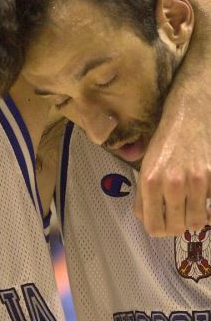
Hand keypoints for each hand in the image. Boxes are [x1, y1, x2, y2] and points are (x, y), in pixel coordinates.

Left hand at [135, 87, 210, 236]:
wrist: (187, 118)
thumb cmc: (163, 144)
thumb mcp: (145, 167)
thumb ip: (144, 195)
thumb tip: (147, 221)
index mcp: (149, 181)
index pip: (153, 227)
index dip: (158, 228)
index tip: (162, 222)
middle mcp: (171, 183)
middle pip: (176, 228)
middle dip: (176, 225)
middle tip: (176, 214)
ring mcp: (195, 181)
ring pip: (197, 222)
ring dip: (193, 217)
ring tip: (189, 205)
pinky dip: (207, 206)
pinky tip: (201, 194)